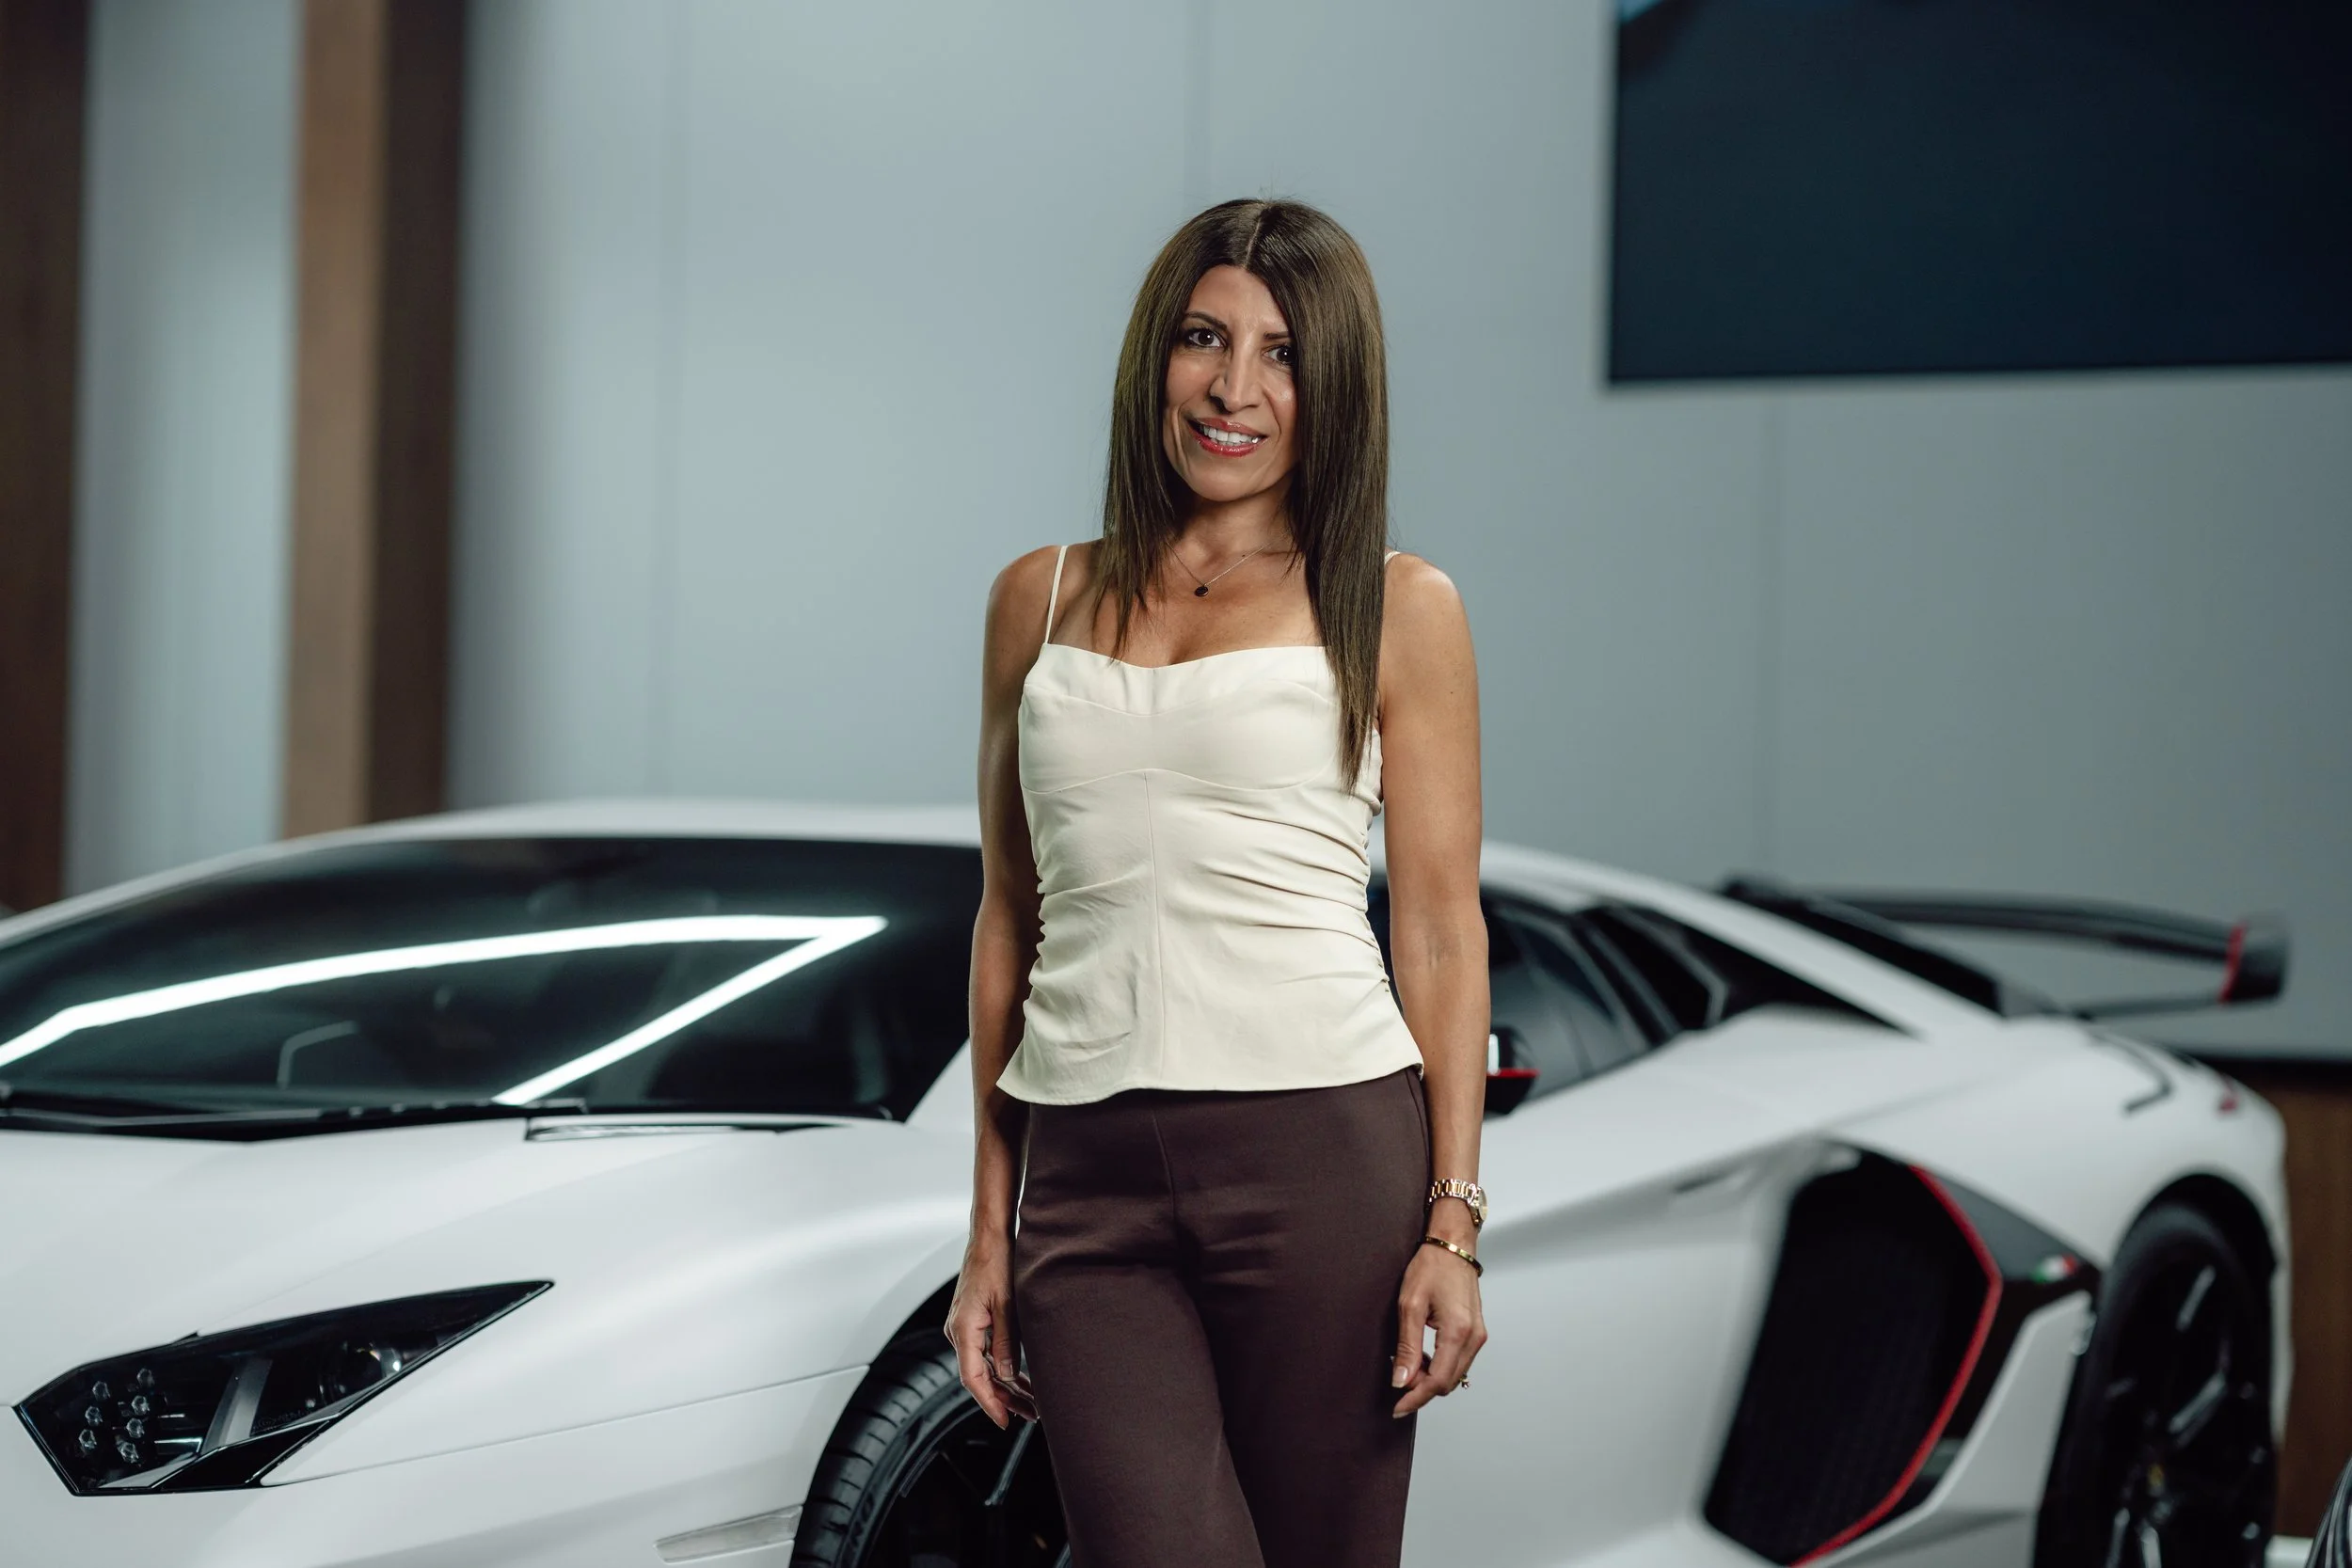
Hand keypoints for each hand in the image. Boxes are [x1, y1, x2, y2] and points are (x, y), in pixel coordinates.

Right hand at [945, 1236, 1038, 1427]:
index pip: (973, 1378)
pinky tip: (1019, 1377)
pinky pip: (985, 1352)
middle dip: (1004, 1398)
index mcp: (963, 1329)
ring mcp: (964, 1327)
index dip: (989, 1402)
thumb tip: (1007, 1375)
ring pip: (983, 1366)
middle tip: (1029, 1414)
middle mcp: (959, 1331)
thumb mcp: (1006, 1305)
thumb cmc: (996, 1263)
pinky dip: (1001, 1366)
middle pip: (979, 1376)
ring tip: (1030, 1402)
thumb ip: (1006, 1342)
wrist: (989, 1237)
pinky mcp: (973, 1321)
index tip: (1004, 1420)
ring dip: (1005, 1384)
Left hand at [1390, 1226, 1486, 1417]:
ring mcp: (1478, 1335)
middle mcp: (1474, 1338)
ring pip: (1454, 1374)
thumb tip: (1401, 1380)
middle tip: (1397, 1384)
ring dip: (1431, 1378)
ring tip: (1407, 1368)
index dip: (1416, 1398)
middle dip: (1422, 1390)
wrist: (1453, 1245)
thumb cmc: (1431, 1267)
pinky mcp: (1476, 1331)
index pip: (1438, 1381)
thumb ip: (1407, 1347)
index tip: (1397, 1408)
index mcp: (1458, 1332)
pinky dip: (1440, 1366)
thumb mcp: (1410, 1305)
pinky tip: (1422, 1358)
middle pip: (1448, 1382)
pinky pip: (1459, 1361)